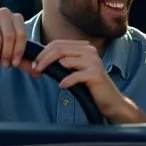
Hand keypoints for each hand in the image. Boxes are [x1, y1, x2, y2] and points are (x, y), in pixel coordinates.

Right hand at [0, 8, 27, 69]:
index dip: (19, 51)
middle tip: (3, 65)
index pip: (21, 34)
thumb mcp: (8, 49)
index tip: (14, 64)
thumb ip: (22, 60)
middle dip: (7, 55)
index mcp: (15, 17)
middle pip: (9, 37)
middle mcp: (3, 13)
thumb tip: (38, 73)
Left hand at [30, 40, 145, 122]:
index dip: (43, 53)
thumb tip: (38, 62)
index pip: (58, 43)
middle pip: (59, 49)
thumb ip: (61, 64)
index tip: (34, 64)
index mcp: (84, 48)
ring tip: (46, 77)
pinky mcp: (96, 74)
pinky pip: (75, 75)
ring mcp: (94, 62)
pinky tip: (63, 86)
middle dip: (43, 59)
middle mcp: (89, 51)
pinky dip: (66, 81)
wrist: (111, 101)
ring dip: (51, 69)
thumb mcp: (75, 72)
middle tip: (35, 69)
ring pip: (65, 60)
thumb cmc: (91, 87)